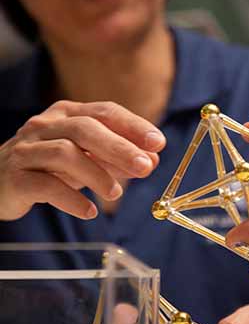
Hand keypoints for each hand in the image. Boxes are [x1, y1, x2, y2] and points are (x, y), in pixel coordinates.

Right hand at [0, 100, 164, 220]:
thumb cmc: (48, 167)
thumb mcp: (85, 158)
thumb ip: (117, 158)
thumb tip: (152, 161)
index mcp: (67, 115)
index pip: (104, 112)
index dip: (133, 126)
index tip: (159, 143)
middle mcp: (45, 126)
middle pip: (85, 129)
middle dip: (119, 148)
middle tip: (145, 167)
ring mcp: (27, 150)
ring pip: (64, 153)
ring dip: (96, 174)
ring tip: (116, 194)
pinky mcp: (15, 178)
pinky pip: (45, 185)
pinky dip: (71, 199)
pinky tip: (89, 211)